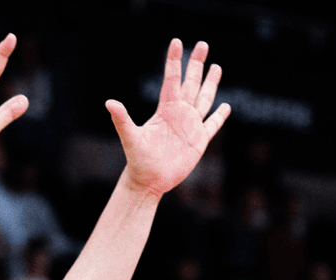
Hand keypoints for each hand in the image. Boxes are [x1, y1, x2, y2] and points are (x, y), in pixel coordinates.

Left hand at [107, 39, 232, 197]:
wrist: (148, 180)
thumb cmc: (137, 160)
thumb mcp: (130, 138)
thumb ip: (122, 119)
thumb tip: (109, 102)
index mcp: (165, 109)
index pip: (171, 79)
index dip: (174, 61)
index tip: (176, 42)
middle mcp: (179, 114)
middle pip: (191, 83)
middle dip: (196, 63)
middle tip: (202, 44)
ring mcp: (190, 126)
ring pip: (204, 99)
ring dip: (210, 83)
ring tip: (216, 66)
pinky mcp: (198, 141)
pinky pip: (212, 125)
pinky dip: (219, 116)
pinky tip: (225, 106)